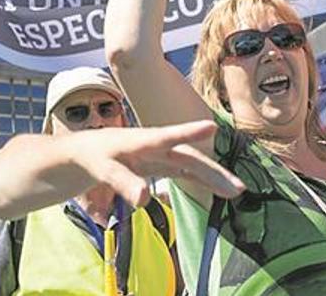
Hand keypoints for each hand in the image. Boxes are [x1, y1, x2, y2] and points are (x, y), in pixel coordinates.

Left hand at [66, 120, 244, 206]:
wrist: (87, 151)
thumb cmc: (93, 156)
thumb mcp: (102, 169)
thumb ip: (122, 182)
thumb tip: (144, 199)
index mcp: (140, 141)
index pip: (166, 136)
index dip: (187, 132)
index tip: (210, 126)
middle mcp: (155, 147)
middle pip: (188, 157)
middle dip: (213, 171)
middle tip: (238, 187)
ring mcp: (159, 156)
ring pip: (190, 165)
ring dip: (212, 177)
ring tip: (236, 191)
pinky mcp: (159, 165)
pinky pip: (184, 172)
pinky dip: (199, 180)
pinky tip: (217, 190)